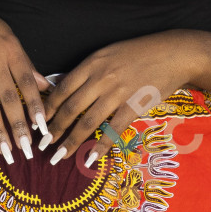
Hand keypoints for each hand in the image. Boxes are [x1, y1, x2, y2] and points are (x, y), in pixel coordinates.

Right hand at [0, 0, 48, 165]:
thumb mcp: (9, 38)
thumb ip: (26, 64)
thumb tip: (46, 85)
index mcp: (11, 50)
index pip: (28, 83)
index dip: (36, 106)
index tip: (43, 128)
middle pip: (9, 98)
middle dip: (19, 126)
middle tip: (27, 149)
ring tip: (6, 151)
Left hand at [44, 31, 207, 167]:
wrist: (173, 54)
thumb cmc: (139, 52)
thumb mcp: (107, 53)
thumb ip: (87, 70)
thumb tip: (63, 87)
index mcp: (92, 64)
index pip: (62, 89)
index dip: (47, 108)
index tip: (38, 123)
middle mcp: (101, 78)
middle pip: (70, 109)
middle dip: (54, 130)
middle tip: (43, 146)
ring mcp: (117, 93)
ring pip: (87, 122)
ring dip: (70, 142)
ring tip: (59, 156)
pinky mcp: (134, 106)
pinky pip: (113, 130)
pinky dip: (100, 147)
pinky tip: (90, 159)